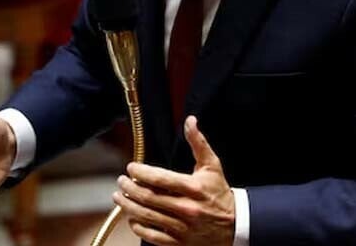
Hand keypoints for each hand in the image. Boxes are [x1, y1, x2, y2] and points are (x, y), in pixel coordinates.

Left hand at [114, 116, 235, 245]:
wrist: (236, 225)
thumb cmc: (219, 193)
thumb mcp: (212, 165)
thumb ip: (198, 142)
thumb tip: (190, 120)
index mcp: (193, 188)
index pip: (160, 178)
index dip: (141, 172)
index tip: (131, 168)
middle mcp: (187, 208)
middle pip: (149, 198)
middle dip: (130, 188)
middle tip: (121, 181)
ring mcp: (183, 227)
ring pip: (147, 216)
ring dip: (128, 206)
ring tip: (119, 197)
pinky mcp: (180, 242)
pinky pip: (153, 236)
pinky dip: (138, 226)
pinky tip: (133, 217)